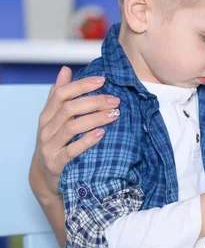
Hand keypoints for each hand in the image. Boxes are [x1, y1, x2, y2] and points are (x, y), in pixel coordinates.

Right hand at [29, 66, 120, 201]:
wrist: (46, 177)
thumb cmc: (56, 143)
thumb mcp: (55, 119)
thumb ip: (59, 95)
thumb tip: (65, 69)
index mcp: (47, 116)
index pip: (61, 94)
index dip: (82, 85)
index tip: (103, 80)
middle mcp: (46, 129)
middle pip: (69, 108)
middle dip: (94, 102)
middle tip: (115, 100)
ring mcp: (49, 147)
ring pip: (71, 127)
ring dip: (95, 118)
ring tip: (114, 114)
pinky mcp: (56, 164)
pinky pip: (72, 150)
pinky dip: (87, 141)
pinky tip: (101, 134)